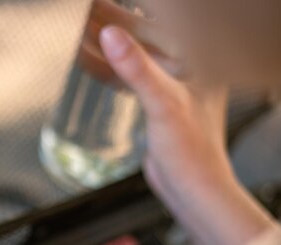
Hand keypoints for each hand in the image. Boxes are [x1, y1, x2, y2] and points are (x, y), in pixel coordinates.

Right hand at [98, 25, 280, 244]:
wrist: (192, 190)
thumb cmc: (192, 152)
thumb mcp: (163, 102)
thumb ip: (137, 68)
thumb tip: (110, 35)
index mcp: (200, 60)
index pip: (163, 23)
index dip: (130, 12)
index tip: (103, 5)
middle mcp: (189, 68)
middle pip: (146, 37)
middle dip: (114, 24)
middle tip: (86, 13)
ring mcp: (173, 86)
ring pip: (134, 58)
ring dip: (107, 48)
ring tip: (79, 33)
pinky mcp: (158, 104)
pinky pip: (129, 79)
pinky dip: (108, 71)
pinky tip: (88, 63)